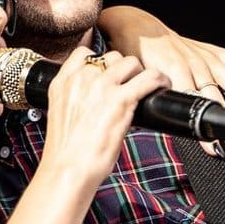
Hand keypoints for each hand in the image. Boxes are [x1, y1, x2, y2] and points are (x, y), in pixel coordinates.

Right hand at [41, 47, 170, 184]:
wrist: (68, 170)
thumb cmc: (67, 152)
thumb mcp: (62, 116)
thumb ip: (76, 100)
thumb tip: (97, 99)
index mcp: (63, 82)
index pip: (83, 53)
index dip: (101, 60)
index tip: (110, 69)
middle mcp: (82, 79)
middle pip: (111, 56)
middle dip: (123, 69)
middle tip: (130, 85)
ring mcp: (101, 86)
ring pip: (130, 62)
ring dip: (140, 72)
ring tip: (146, 86)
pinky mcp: (121, 99)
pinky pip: (148, 77)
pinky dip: (159, 80)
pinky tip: (162, 86)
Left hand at [97, 5, 224, 151]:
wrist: (136, 25)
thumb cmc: (138, 55)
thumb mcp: (140, 82)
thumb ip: (153, 101)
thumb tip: (160, 125)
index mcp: (175, 74)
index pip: (194, 106)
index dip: (205, 129)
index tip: (214, 149)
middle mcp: (195, 66)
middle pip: (218, 100)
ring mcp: (206, 59)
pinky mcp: (212, 52)